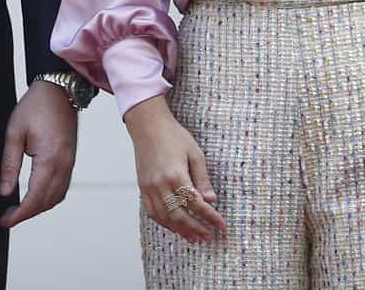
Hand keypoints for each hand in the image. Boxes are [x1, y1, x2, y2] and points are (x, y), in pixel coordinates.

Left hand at [0, 79, 78, 227]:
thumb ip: (10, 164)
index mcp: (50, 159)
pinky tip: (34, 198)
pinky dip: (48, 199)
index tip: (6, 221)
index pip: (35, 198)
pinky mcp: (70, 162)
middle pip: (46, 202)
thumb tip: (5, 192)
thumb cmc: (35, 107)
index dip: (20, 214)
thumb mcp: (14, 133)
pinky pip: (62, 188)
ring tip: (18, 210)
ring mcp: (70, 165)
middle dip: (27, 215)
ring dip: (38, 208)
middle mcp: (64, 166)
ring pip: (56, 198)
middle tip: (7, 218)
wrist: (59, 91)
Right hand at [124, 95, 227, 243]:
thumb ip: (202, 178)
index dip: (211, 217)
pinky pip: (152, 211)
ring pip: (164, 217)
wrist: (147, 125)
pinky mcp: (142, 186)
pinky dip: (164, 222)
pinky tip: (174, 227)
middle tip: (209, 237)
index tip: (222, 226)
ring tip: (194, 238)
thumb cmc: (173, 136)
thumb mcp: (195, 154)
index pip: (196, 204)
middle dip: (196, 228)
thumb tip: (211, 200)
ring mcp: (148, 187)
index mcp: (176, 175)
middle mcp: (160, 184)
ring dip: (180, 230)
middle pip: (179, 215)